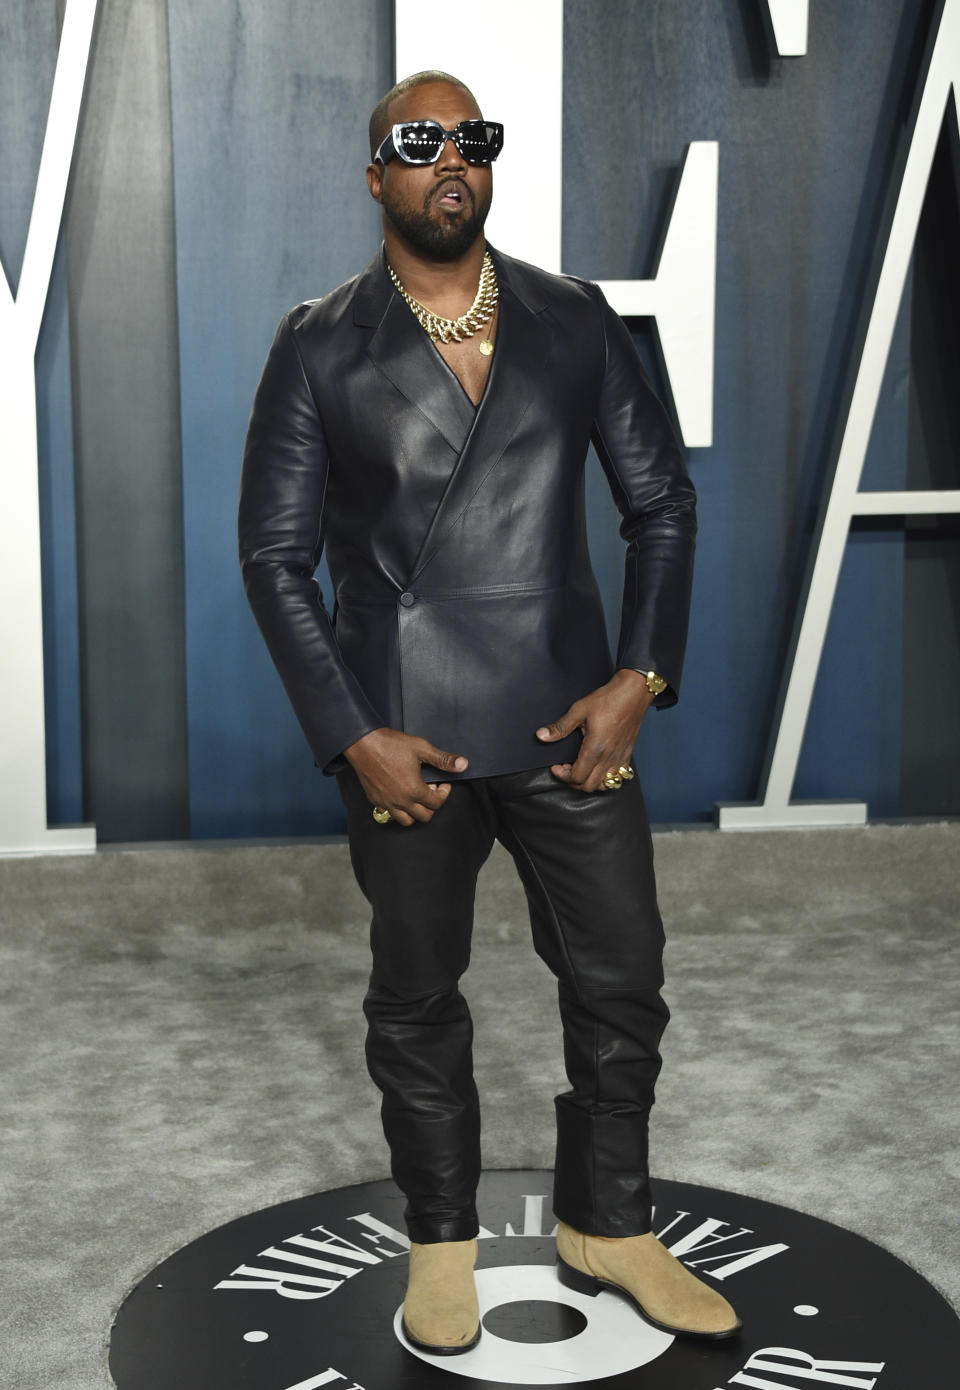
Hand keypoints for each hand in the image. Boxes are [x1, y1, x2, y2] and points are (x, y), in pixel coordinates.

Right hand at [344, 727, 467, 826]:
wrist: (362, 743)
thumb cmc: (390, 744)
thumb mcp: (421, 748)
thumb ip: (443, 760)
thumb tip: (463, 764)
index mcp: (414, 790)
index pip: (437, 803)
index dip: (444, 793)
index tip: (442, 782)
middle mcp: (400, 801)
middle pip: (424, 816)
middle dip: (432, 804)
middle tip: (430, 788)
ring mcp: (386, 803)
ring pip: (406, 821)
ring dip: (415, 812)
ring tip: (416, 795)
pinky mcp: (375, 800)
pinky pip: (390, 813)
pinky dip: (398, 809)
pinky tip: (400, 793)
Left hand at [535, 669, 653, 791]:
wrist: (633, 693)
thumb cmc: (607, 700)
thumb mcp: (579, 710)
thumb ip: (560, 727)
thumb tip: (541, 735)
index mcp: (595, 749)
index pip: (577, 777)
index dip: (562, 776)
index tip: (556, 767)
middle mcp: (609, 757)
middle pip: (589, 786)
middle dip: (573, 782)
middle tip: (566, 769)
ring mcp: (620, 757)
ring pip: (605, 785)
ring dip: (590, 782)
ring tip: (582, 769)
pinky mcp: (628, 754)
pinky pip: (618, 777)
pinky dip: (606, 778)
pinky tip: (598, 766)